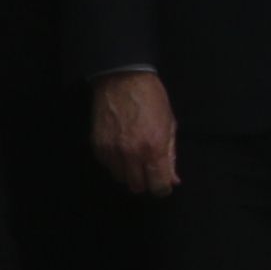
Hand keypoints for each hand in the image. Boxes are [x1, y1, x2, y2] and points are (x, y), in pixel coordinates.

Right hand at [89, 72, 180, 198]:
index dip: (162, 188)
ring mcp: (112, 151)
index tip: (163, 185)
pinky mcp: (97, 146)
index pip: (157, 185)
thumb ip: (170, 154)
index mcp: (154, 148)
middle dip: (146, 182)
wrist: (122, 80)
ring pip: (120, 178)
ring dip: (130, 173)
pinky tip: (122, 149)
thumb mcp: (169, 124)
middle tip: (150, 170)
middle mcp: (132, 154)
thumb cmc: (152, 99)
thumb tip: (173, 178)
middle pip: (137, 186)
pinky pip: (107, 166)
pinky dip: (116, 163)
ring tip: (135, 157)